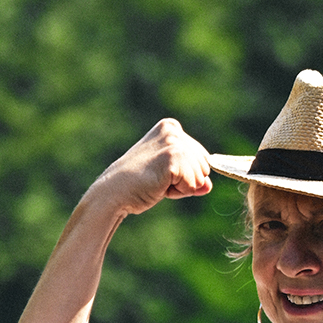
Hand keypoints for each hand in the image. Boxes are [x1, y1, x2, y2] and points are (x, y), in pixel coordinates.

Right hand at [90, 118, 211, 218]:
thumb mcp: (168, 177)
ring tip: (156, 183)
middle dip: (185, 181)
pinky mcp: (173, 157)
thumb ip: (192, 177)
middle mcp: (173, 131)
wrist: (113, 194)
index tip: (159, 174)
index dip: (184, 174)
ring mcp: (173, 142)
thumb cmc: (137, 185)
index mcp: (170, 128)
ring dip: (181, 188)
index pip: (201, 158)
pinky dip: (178, 193)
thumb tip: (208, 185)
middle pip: (204, 166)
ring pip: (201, 177)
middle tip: (157, 180)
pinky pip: (193, 185)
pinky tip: (158, 186)